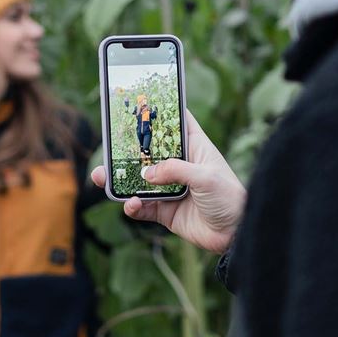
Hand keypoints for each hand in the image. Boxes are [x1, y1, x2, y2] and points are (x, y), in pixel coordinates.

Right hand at [91, 109, 244, 253]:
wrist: (235, 235)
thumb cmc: (230, 198)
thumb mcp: (206, 177)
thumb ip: (176, 170)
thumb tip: (146, 174)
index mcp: (195, 148)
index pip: (176, 122)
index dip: (159, 112)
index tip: (138, 101)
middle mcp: (180, 165)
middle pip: (148, 151)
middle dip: (126, 149)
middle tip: (106, 146)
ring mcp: (170, 188)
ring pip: (138, 180)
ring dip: (119, 179)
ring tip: (102, 177)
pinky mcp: (165, 210)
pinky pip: (142, 206)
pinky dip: (133, 206)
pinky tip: (131, 204)